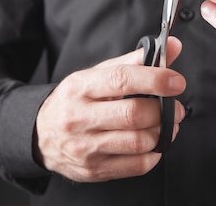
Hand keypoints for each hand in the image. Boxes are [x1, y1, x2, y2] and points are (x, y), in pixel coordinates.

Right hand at [34, 37, 185, 181]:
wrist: (39, 135)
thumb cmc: (75, 101)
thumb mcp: (97, 75)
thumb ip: (134, 61)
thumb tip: (172, 47)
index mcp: (80, 87)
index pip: (122, 80)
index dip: (155, 80)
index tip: (176, 82)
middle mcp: (79, 118)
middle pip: (133, 114)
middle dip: (163, 110)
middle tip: (174, 107)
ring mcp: (85, 147)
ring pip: (138, 141)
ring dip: (163, 132)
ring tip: (166, 125)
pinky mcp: (93, 170)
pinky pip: (136, 165)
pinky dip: (154, 154)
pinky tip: (153, 143)